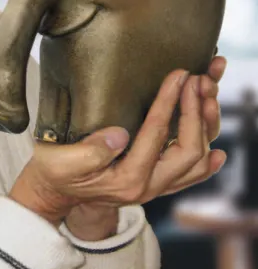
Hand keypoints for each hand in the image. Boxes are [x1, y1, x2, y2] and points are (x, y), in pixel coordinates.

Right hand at [62, 55, 226, 239]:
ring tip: (206, 98)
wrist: (52, 192)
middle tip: (196, 81)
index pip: (156, 135)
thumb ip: (91, 150)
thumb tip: (120, 135)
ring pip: (196, 163)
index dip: (169, 101)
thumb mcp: (61, 159)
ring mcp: (153, 188)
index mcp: (126, 180)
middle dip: (195, 112)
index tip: (178, 76)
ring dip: (205, 129)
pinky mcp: (153, 184)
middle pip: (189, 151)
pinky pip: (190, 175)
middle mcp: (146, 188)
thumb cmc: (54, 171)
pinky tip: (216, 147)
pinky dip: (207, 160)